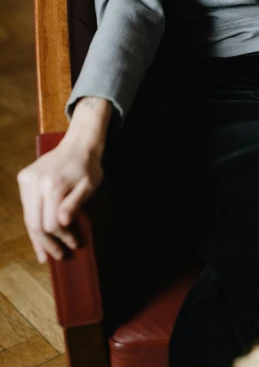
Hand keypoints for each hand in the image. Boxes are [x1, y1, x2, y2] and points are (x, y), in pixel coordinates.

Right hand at [17, 138, 102, 262]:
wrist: (78, 145)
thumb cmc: (88, 167)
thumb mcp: (90, 186)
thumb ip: (75, 204)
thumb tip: (62, 223)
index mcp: (53, 184)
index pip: (51, 223)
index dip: (62, 238)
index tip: (74, 244)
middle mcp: (35, 182)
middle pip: (35, 223)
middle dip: (46, 244)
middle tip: (57, 257)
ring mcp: (27, 179)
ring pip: (28, 217)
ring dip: (37, 237)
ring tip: (46, 253)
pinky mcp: (24, 178)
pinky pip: (27, 207)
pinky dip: (34, 222)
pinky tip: (40, 235)